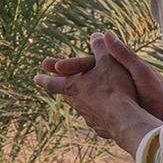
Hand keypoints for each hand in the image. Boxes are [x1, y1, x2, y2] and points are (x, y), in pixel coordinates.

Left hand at [41, 31, 162, 118]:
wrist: (126, 119)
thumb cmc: (115, 86)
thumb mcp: (109, 60)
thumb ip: (101, 46)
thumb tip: (95, 34)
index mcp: (74, 86)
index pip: (53, 83)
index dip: (44, 79)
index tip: (36, 78)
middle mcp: (77, 103)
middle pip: (67, 95)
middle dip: (64, 88)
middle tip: (61, 84)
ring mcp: (89, 117)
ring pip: (81, 107)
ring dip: (82, 100)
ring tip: (88, 96)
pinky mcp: (101, 127)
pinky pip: (97, 117)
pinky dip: (99, 111)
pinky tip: (107, 111)